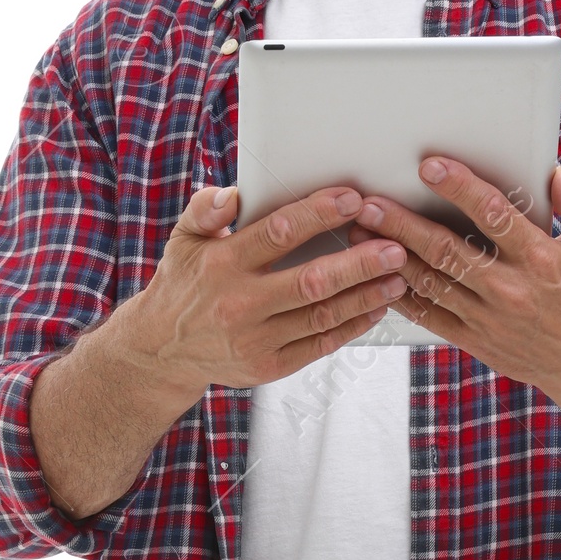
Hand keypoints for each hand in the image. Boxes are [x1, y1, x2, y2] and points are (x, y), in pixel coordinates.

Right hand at [128, 182, 407, 396]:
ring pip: (322, 315)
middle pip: (311, 281)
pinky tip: (375, 309)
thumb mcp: (182, 239)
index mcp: (221, 264)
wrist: (162, 350)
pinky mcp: (268, 366)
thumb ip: (206, 210)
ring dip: (365, 297)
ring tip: (398, 277)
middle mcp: (239, 304)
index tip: (353, 199)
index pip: (278, 232)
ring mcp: (255, 339)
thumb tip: (232, 194)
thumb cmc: (183, 283)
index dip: (319, 214)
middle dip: (358, 263)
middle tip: (394, 248)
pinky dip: (351, 327)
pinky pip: (319, 344)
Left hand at [347, 158, 560, 416]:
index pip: (492, 214)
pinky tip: (377, 276)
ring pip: (429, 282)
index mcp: (539, 256)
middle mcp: (509, 288)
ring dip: (390, 256)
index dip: (458, 187)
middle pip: (445, 249)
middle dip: (402, 224)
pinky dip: (402, 296)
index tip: (430, 167)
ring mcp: (488, 317)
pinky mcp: (476, 340)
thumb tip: (558, 175)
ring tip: (358, 234)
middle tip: (368, 203)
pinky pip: (430, 316)